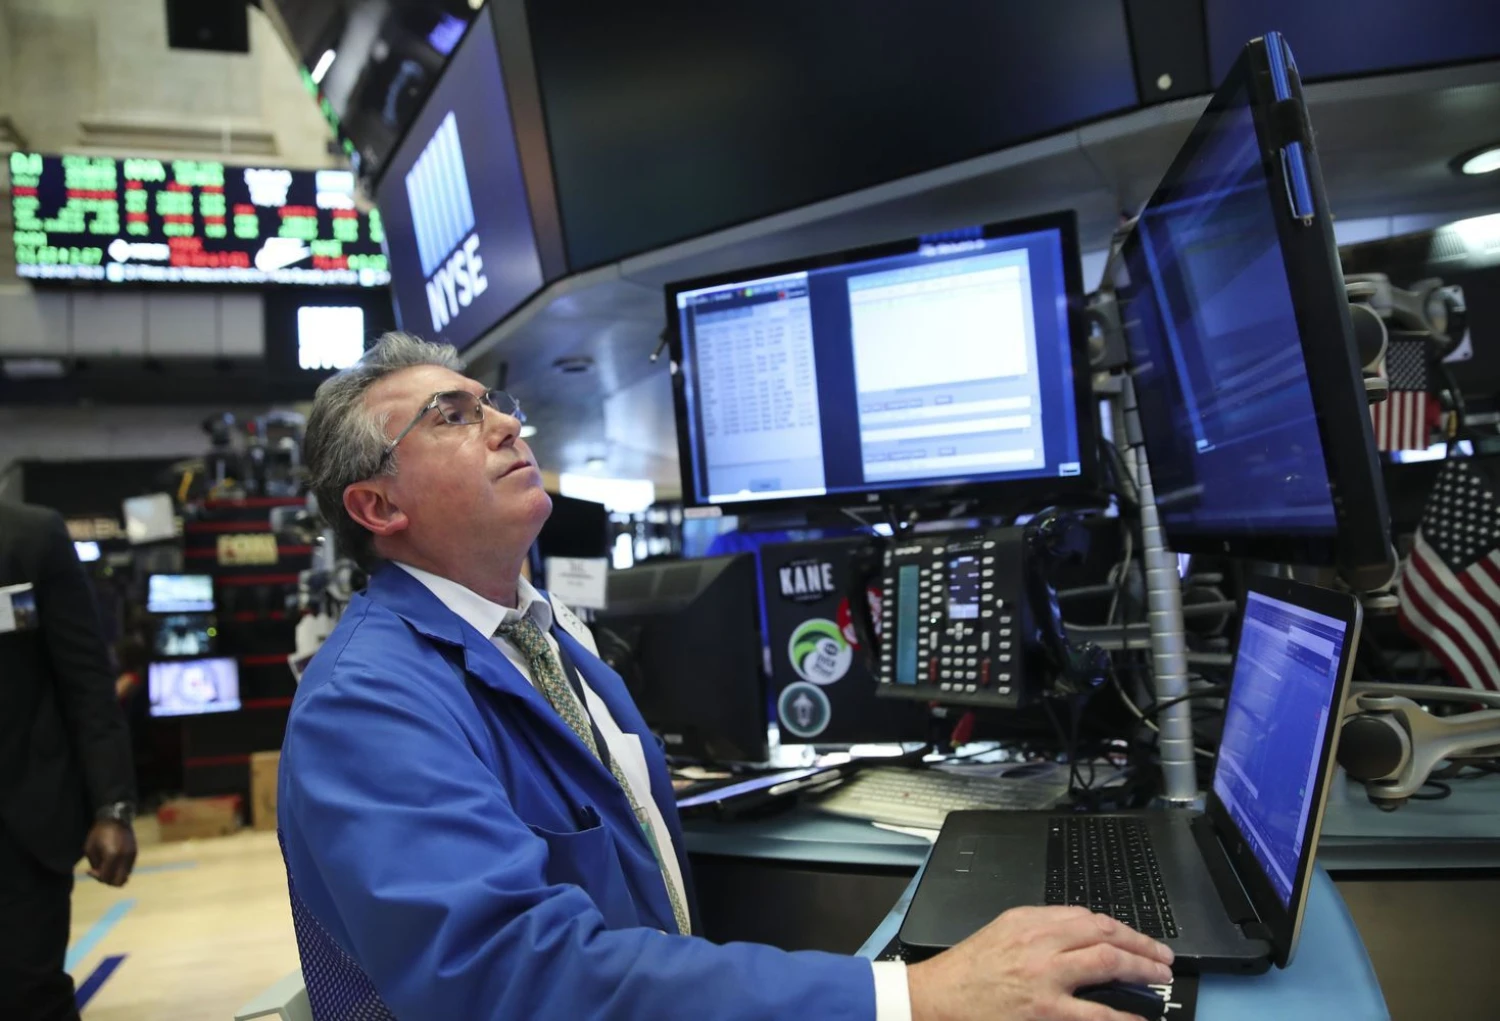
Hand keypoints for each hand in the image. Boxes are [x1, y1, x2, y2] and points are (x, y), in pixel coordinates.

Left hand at [84, 821, 136, 886]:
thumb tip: (99, 873)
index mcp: (112, 856)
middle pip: (119, 882)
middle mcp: (124, 858)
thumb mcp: (90, 848)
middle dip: (108, 881)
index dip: (96, 877)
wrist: (116, 819)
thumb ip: (94, 864)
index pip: (106, 878)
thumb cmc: (99, 832)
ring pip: (125, 877)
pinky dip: (120, 870)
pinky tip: (114, 862)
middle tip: (101, 873)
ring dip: (115, 876)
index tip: (90, 870)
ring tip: (107, 867)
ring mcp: (131, 856)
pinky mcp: (135, 853)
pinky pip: (128, 869)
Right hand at [907, 905, 1174, 1020]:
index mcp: (1028, 920)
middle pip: (1104, 933)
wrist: (936, 999)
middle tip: (1162, 957)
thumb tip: (1082, 938)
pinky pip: (1097, 1012)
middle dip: (1140, 944)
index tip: (1136, 939)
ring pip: (1107, 962)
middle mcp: (1039, 942)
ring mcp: (1045, 978)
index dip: (1120, 928)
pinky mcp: (1046, 1011)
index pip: (1087, 916)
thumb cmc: (965, 971)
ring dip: (1141, 969)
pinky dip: (1124, 1015)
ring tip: (1160, 979)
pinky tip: (1139, 1018)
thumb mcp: (1001, 933)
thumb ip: (1040, 930)